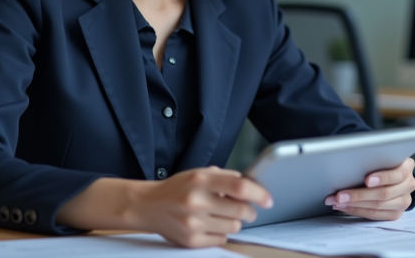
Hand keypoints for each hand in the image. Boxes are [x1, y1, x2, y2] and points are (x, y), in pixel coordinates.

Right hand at [56, 167, 271, 247]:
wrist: (146, 206)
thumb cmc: (177, 188)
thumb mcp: (199, 173)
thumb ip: (224, 178)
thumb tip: (252, 187)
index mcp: (200, 179)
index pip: (239, 186)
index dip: (259, 193)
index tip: (268, 199)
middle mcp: (195, 200)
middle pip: (240, 211)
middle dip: (249, 211)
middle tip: (246, 209)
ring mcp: (192, 223)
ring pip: (233, 228)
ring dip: (234, 222)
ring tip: (222, 216)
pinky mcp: (190, 240)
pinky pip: (221, 240)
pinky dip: (221, 234)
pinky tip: (210, 225)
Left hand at [323, 158, 414, 220]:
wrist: (395, 176)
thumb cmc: (383, 162)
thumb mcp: (383, 156)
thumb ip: (373, 159)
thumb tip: (348, 162)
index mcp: (407, 167)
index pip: (397, 174)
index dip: (382, 178)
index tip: (367, 180)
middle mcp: (409, 185)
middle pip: (384, 193)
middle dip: (358, 194)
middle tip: (340, 195)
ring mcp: (404, 201)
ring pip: (377, 206)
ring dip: (354, 204)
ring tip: (337, 201)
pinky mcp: (396, 214)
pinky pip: (375, 215)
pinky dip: (357, 210)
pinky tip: (344, 207)